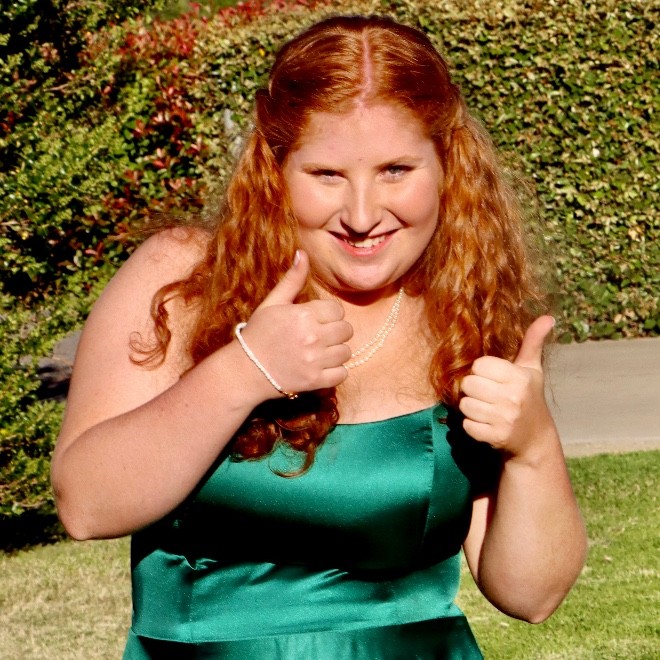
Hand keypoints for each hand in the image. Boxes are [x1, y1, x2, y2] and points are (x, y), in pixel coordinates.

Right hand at [239, 251, 352, 396]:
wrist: (245, 370)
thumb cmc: (258, 334)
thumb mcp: (272, 303)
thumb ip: (292, 280)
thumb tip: (303, 253)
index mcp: (303, 315)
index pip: (338, 311)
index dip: (329, 315)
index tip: (317, 320)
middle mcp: (312, 337)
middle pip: (346, 330)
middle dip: (335, 332)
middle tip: (320, 335)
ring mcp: (314, 361)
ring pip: (346, 352)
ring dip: (336, 351)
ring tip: (320, 351)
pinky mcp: (315, 381)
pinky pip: (343, 373)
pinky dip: (336, 371)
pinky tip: (322, 366)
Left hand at [459, 316, 555, 458]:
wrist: (535, 439)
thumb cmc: (530, 397)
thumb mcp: (532, 369)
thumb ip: (533, 342)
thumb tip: (549, 317)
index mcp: (519, 377)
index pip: (479, 365)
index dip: (482, 371)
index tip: (492, 379)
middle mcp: (513, 397)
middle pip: (468, 383)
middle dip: (473, 389)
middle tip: (486, 394)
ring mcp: (504, 418)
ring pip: (465, 404)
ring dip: (471, 407)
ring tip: (486, 408)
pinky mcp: (495, 436)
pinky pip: (467, 425)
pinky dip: (472, 425)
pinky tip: (486, 423)